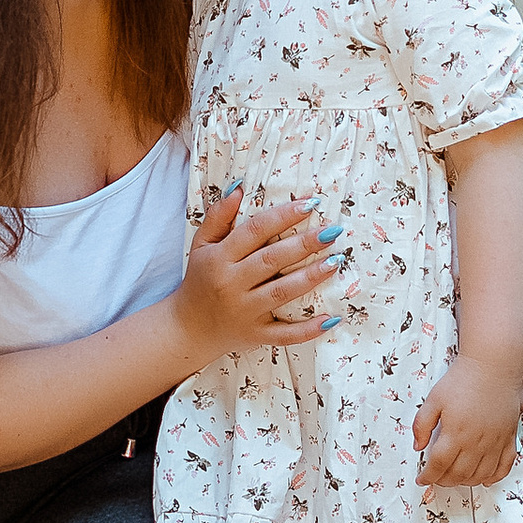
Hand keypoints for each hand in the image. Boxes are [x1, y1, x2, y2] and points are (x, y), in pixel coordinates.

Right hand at [177, 187, 335, 362]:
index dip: (283, 216)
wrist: (188, 328)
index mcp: (220, 258)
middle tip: (331, 231)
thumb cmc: (200, 280)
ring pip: (281, 293)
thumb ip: (218, 216)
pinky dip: (307, 330)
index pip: (255, 230)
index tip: (309, 204)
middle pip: (272, 260)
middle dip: (304, 244)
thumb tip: (239, 187)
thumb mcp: (201, 245)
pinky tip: (330, 319)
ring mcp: (245, 311)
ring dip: (310, 277)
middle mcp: (232, 283)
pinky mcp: (255, 335)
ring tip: (335, 261)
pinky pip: (284, 334)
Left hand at [413, 352, 522, 490]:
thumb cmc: (463, 380)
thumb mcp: (433, 399)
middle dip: (444, 481)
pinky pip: (504, 466)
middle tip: (436, 478)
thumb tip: (418, 446)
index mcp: (455, 433)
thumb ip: (421, 424)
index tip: (422, 478)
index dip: (428, 476)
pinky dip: (494, 477)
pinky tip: (485, 479)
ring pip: (480, 474)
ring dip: (466, 482)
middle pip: (459, 474)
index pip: (439, 465)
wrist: (493, 366)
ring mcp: (494, 442)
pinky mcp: (508, 438)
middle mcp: (476, 442)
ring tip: (455, 478)